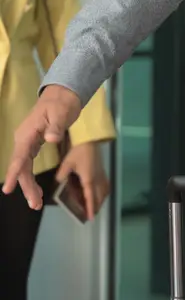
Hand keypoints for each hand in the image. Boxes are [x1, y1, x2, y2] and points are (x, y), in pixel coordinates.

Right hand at [3, 85, 81, 209]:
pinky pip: (29, 164)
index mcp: (27, 134)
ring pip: (25, 168)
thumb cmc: (61, 103)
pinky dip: (32, 178)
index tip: (8, 189)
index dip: (14, 174)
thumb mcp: (61, 113)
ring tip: (36, 203)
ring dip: (29, 185)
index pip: (19, 157)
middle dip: (26, 186)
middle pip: (21, 167)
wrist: (62, 95)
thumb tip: (50, 139)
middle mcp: (24, 140)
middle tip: (35, 204)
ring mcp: (27, 142)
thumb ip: (56, 126)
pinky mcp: (33, 144)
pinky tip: (36, 189)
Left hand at [56, 143, 108, 219]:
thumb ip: (62, 176)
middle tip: (91, 214)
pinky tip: (100, 192)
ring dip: (101, 200)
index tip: (90, 217)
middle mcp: (98, 179)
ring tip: (96, 205)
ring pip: (105, 191)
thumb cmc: (78, 150)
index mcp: (89, 179)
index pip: (90, 197)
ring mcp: (102, 174)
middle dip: (96, 206)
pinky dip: (103, 192)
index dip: (90, 208)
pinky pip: (106, 185)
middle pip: (100, 197)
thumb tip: (58, 185)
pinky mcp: (103, 170)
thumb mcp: (67, 164)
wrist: (90, 138)